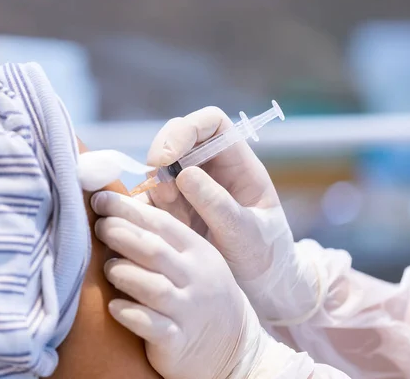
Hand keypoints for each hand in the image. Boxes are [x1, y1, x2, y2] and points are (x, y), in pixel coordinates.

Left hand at [91, 190, 313, 378]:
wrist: (235, 347)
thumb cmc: (202, 295)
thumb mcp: (195, 262)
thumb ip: (164, 241)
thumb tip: (118, 214)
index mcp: (198, 252)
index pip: (161, 224)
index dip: (128, 209)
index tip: (101, 199)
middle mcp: (196, 278)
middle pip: (154, 250)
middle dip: (121, 234)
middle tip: (98, 227)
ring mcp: (188, 311)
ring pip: (152, 287)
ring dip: (124, 273)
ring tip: (107, 267)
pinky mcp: (178, 341)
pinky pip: (152, 325)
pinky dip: (130, 313)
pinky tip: (114, 306)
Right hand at [143, 107, 322, 323]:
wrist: (260, 286)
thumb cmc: (265, 256)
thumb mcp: (247, 233)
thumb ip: (218, 204)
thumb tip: (183, 173)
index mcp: (238, 163)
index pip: (212, 124)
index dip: (187, 129)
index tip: (169, 158)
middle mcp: (211, 168)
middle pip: (176, 139)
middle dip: (162, 159)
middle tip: (162, 192)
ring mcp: (189, 188)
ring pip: (158, 169)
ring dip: (154, 188)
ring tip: (168, 218)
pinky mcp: (173, 210)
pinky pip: (150, 198)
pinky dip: (144, 209)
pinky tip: (152, 229)